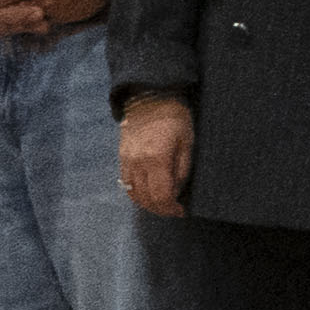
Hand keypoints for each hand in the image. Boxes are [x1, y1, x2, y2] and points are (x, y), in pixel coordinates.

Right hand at [118, 96, 193, 216]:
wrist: (149, 98)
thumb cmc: (175, 118)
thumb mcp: (188, 141)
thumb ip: (182, 169)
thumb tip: (177, 192)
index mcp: (156, 159)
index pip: (161, 196)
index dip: (170, 208)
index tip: (181, 211)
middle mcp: (138, 164)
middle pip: (146, 199)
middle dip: (161, 209)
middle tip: (174, 210)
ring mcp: (127, 162)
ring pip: (133, 194)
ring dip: (148, 204)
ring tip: (163, 204)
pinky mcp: (121, 158)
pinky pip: (126, 184)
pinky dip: (137, 194)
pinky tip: (149, 193)